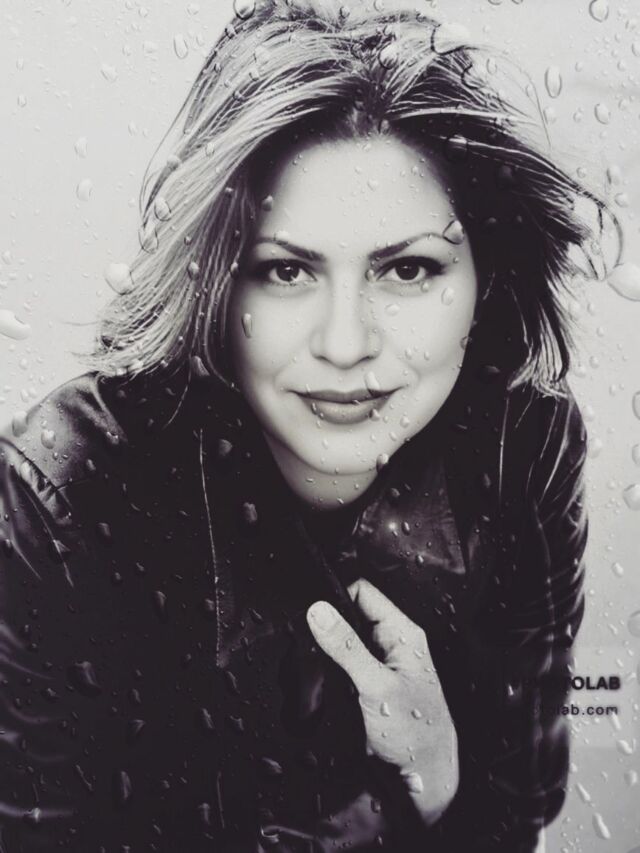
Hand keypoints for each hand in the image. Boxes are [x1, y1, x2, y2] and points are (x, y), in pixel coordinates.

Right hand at [306, 579, 458, 824]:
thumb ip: (346, 647)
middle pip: (349, 617)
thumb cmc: (417, 734)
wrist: (422, 779)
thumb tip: (319, 611)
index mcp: (402, 634)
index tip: (315, 615)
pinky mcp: (365, 687)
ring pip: (341, 644)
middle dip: (328, 628)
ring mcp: (377, 667)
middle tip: (314, 646)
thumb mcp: (377, 686)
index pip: (363, 593)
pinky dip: (327, 673)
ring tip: (317, 668)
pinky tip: (322, 685)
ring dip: (326, 653)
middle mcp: (390, 646)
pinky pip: (339, 668)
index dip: (337, 598)